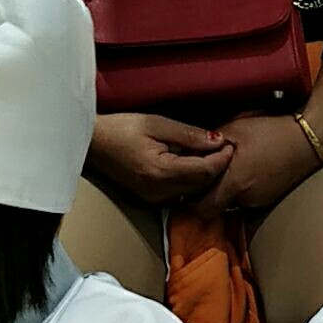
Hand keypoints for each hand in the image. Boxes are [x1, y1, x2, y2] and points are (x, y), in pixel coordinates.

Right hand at [88, 113, 235, 205]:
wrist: (92, 143)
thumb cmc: (121, 128)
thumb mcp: (156, 123)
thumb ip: (189, 135)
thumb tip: (218, 140)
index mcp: (161, 172)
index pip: (205, 171)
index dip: (222, 158)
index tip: (231, 144)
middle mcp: (161, 191)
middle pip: (204, 185)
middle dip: (218, 167)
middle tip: (225, 147)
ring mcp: (157, 198)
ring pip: (196, 192)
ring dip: (207, 175)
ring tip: (211, 153)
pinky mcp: (154, 199)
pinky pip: (183, 192)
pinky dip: (193, 180)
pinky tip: (193, 164)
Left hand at [194, 113, 318, 217]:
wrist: (308, 139)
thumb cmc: (271, 131)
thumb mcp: (235, 129)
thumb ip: (210, 145)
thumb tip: (192, 153)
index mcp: (234, 183)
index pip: (202, 208)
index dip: (190, 202)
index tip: (185, 188)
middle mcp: (245, 198)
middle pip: (215, 208)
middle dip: (206, 198)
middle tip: (201, 180)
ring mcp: (259, 200)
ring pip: (231, 203)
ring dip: (224, 192)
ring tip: (226, 171)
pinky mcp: (269, 198)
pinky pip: (246, 199)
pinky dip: (240, 189)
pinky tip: (244, 171)